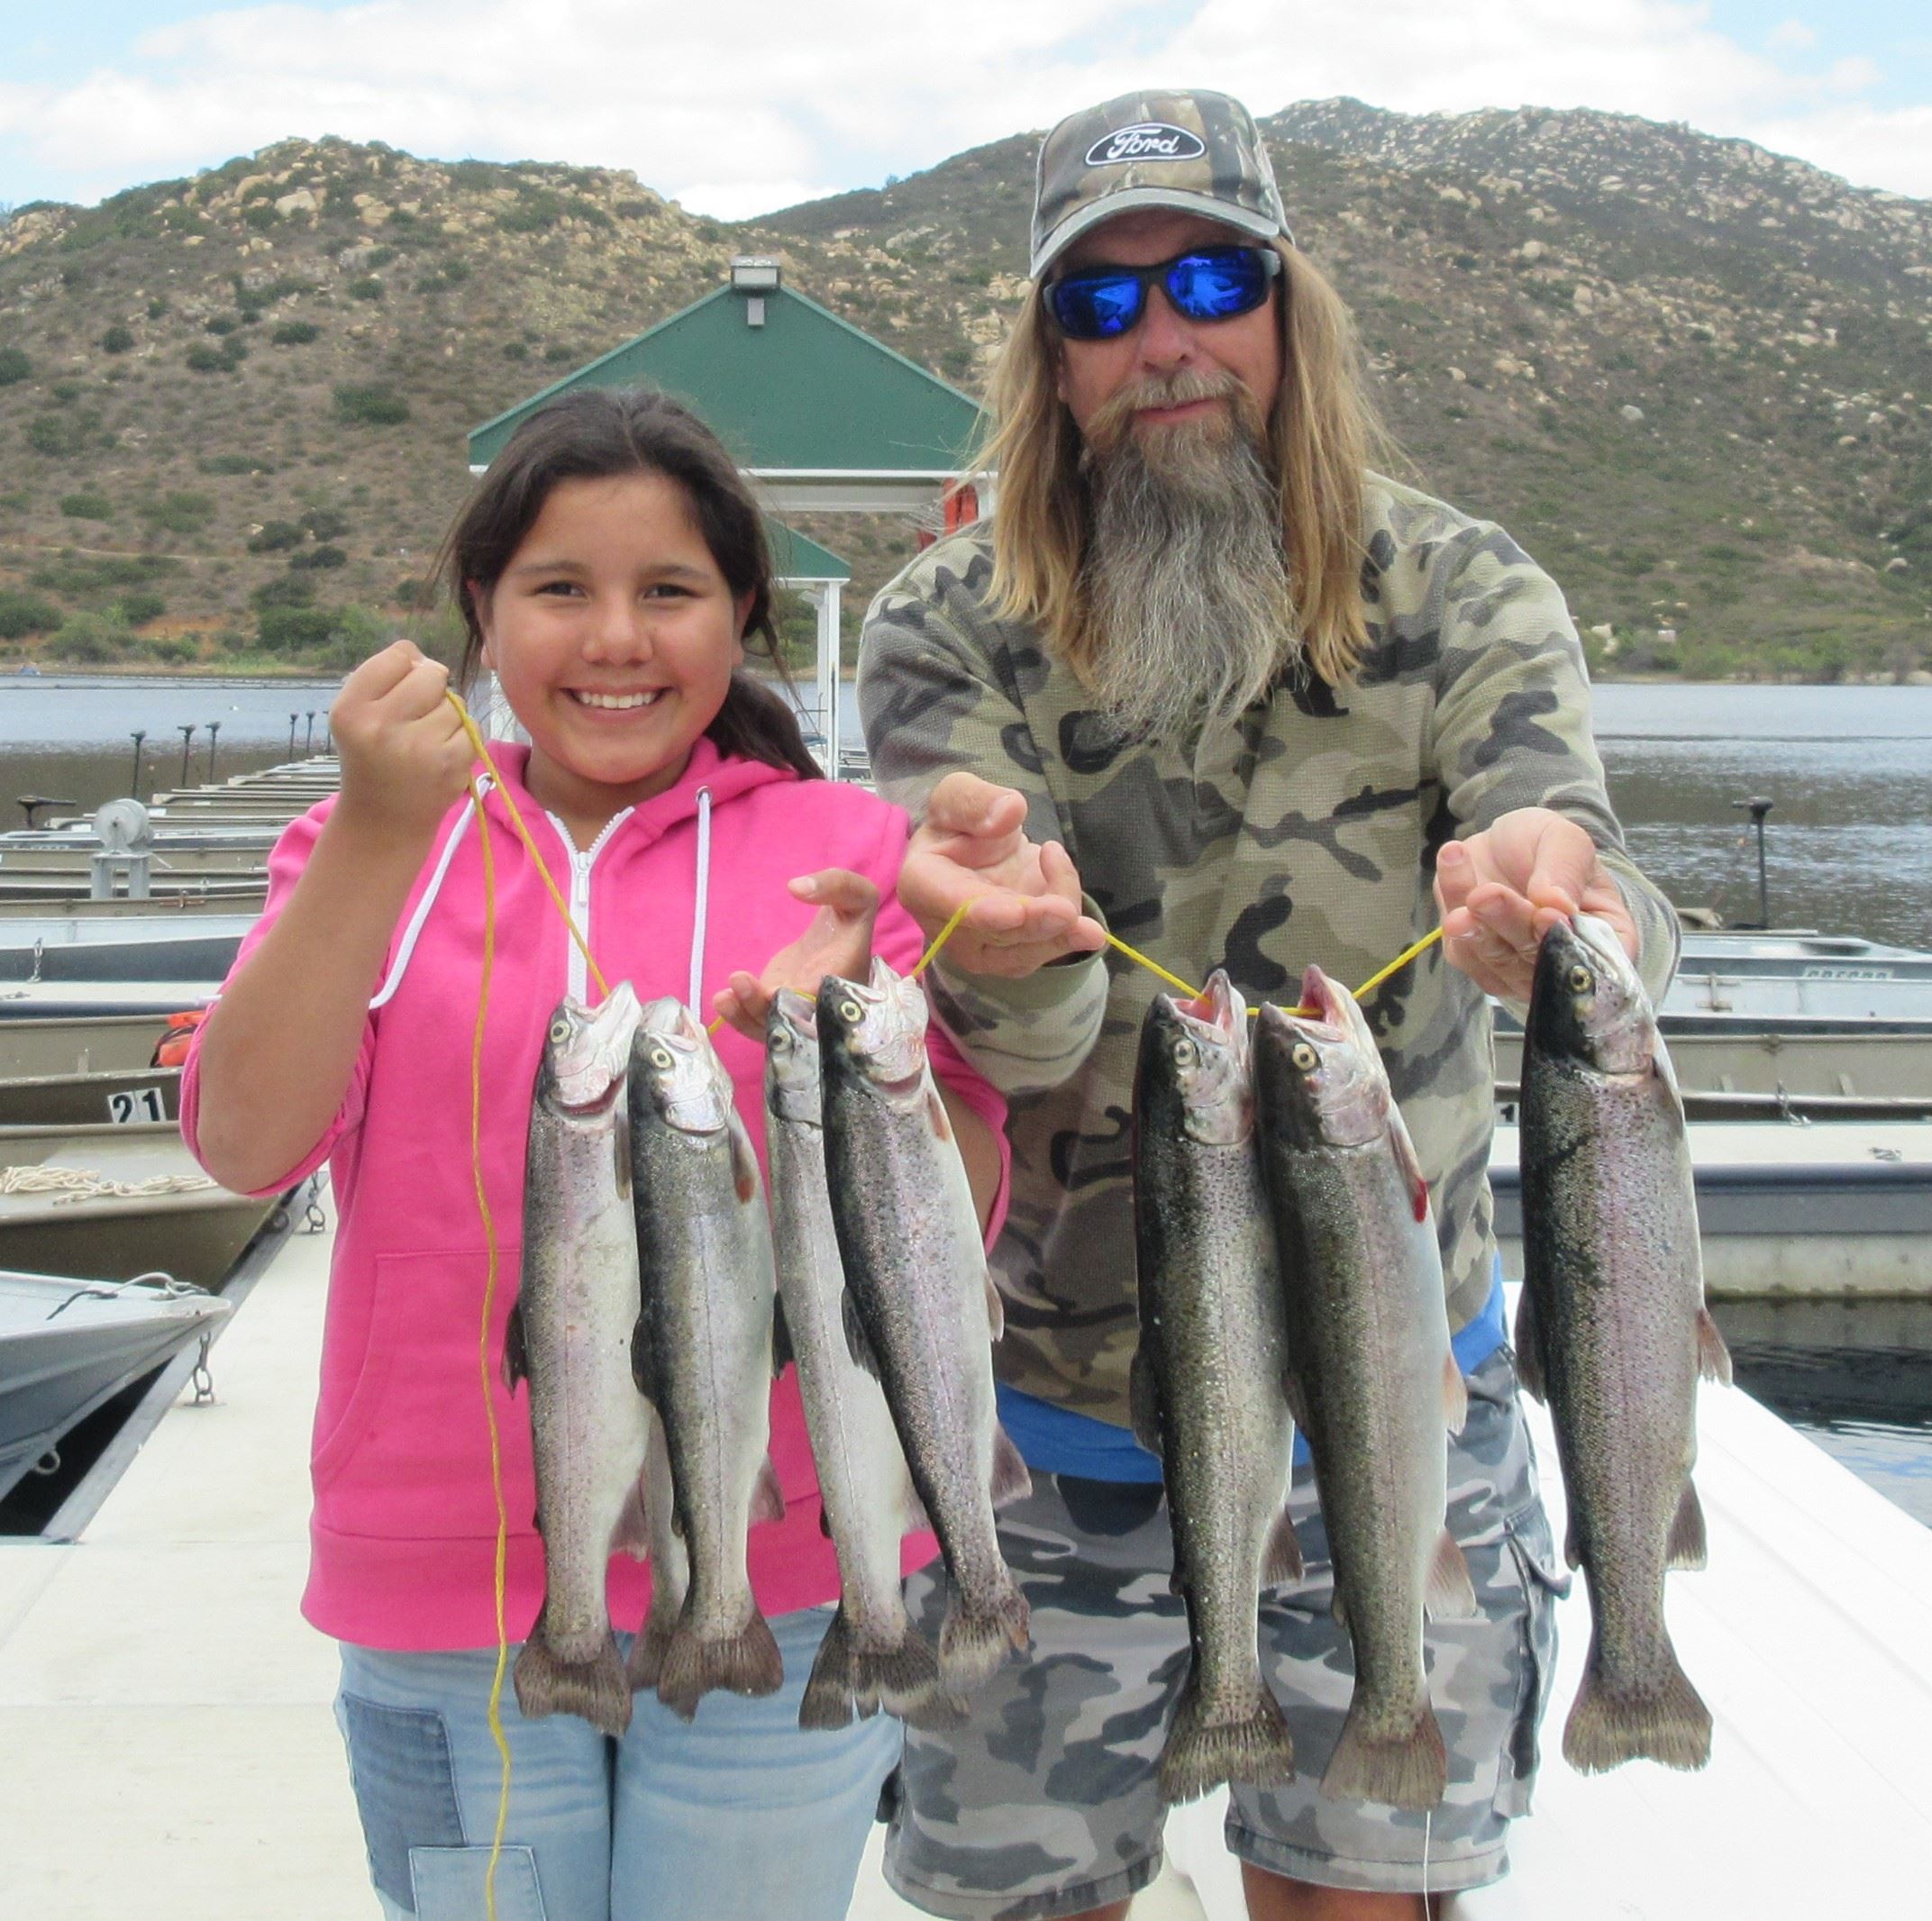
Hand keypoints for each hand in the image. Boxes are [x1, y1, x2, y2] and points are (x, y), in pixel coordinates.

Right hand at [329, 641, 474, 845]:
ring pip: (455, 702)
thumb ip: (384, 677)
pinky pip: (471, 727)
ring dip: (446, 716)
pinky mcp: (450, 764)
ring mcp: (418, 747)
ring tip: (424, 740)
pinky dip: (461, 737)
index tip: (398, 690)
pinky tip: (440, 755)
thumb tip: (422, 656)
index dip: (405, 667)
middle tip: (416, 714)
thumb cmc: (372, 756)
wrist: (384, 819)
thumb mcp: (358, 714)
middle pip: (432, 673)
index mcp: (351, 709)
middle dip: (431, 687)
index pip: (397, 655)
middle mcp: (380, 726)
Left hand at [712, 868, 880, 1039]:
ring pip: (773, 1030)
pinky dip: (739, 1018)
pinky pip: (760, 1024)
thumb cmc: (848, 920)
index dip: (803, 999)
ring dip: (745, 1017)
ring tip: (724, 996)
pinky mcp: (777, 1010)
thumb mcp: (856, 895)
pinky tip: (724, 1000)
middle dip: (765, 1010)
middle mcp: (822, 1005)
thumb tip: (796, 887)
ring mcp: (797, 1012)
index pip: (827, 998)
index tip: (779, 989)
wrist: (838, 941)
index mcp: (845, 979)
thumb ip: (836, 884)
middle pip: (795, 1022)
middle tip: (740, 980)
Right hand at [897, 772, 1106, 978]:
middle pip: (993, 934)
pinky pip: (1044, 951)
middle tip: (1066, 911)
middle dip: (1032, 925)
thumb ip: (976, 801)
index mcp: (923, 883)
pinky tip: (1084, 920)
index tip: (1016, 911)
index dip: (982, 911)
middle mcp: (946, 926)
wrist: (982, 853)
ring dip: (1059, 935)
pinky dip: (1069, 936)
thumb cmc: (963, 824)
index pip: (951, 902)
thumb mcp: (959, 794)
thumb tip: (1009, 813)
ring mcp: (980, 948)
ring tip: (1089, 926)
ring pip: (1023, 951)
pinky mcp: (1014, 956)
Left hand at [1435, 808, 1638, 1001]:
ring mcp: (1516, 969)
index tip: (1546, 915)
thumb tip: (1556, 904)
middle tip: (1488, 894)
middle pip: (1536, 961)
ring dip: (1477, 923)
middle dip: (1511, 923)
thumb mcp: (1567, 842)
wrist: (1504, 846)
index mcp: (1605, 939)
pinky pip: (1462, 949)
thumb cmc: (1547, 847)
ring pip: (1495, 958)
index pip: (1593, 959)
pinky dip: (1453, 911)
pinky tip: (1451, 865)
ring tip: (1465, 884)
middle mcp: (1561, 963)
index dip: (1567, 944)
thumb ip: (1566, 870)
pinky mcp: (1476, 961)